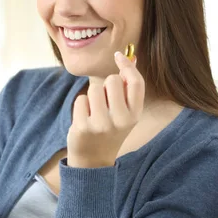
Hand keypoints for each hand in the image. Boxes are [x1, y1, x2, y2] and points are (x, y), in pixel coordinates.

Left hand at [67, 52, 144, 167]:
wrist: (93, 160)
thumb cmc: (110, 130)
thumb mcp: (125, 113)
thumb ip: (127, 89)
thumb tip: (129, 58)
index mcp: (135, 114)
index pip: (136, 82)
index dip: (127, 66)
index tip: (118, 56)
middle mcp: (121, 119)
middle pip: (112, 80)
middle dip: (105, 84)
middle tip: (104, 100)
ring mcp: (102, 124)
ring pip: (94, 89)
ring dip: (92, 96)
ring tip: (94, 111)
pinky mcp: (84, 127)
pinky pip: (80, 100)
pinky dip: (81, 106)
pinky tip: (85, 118)